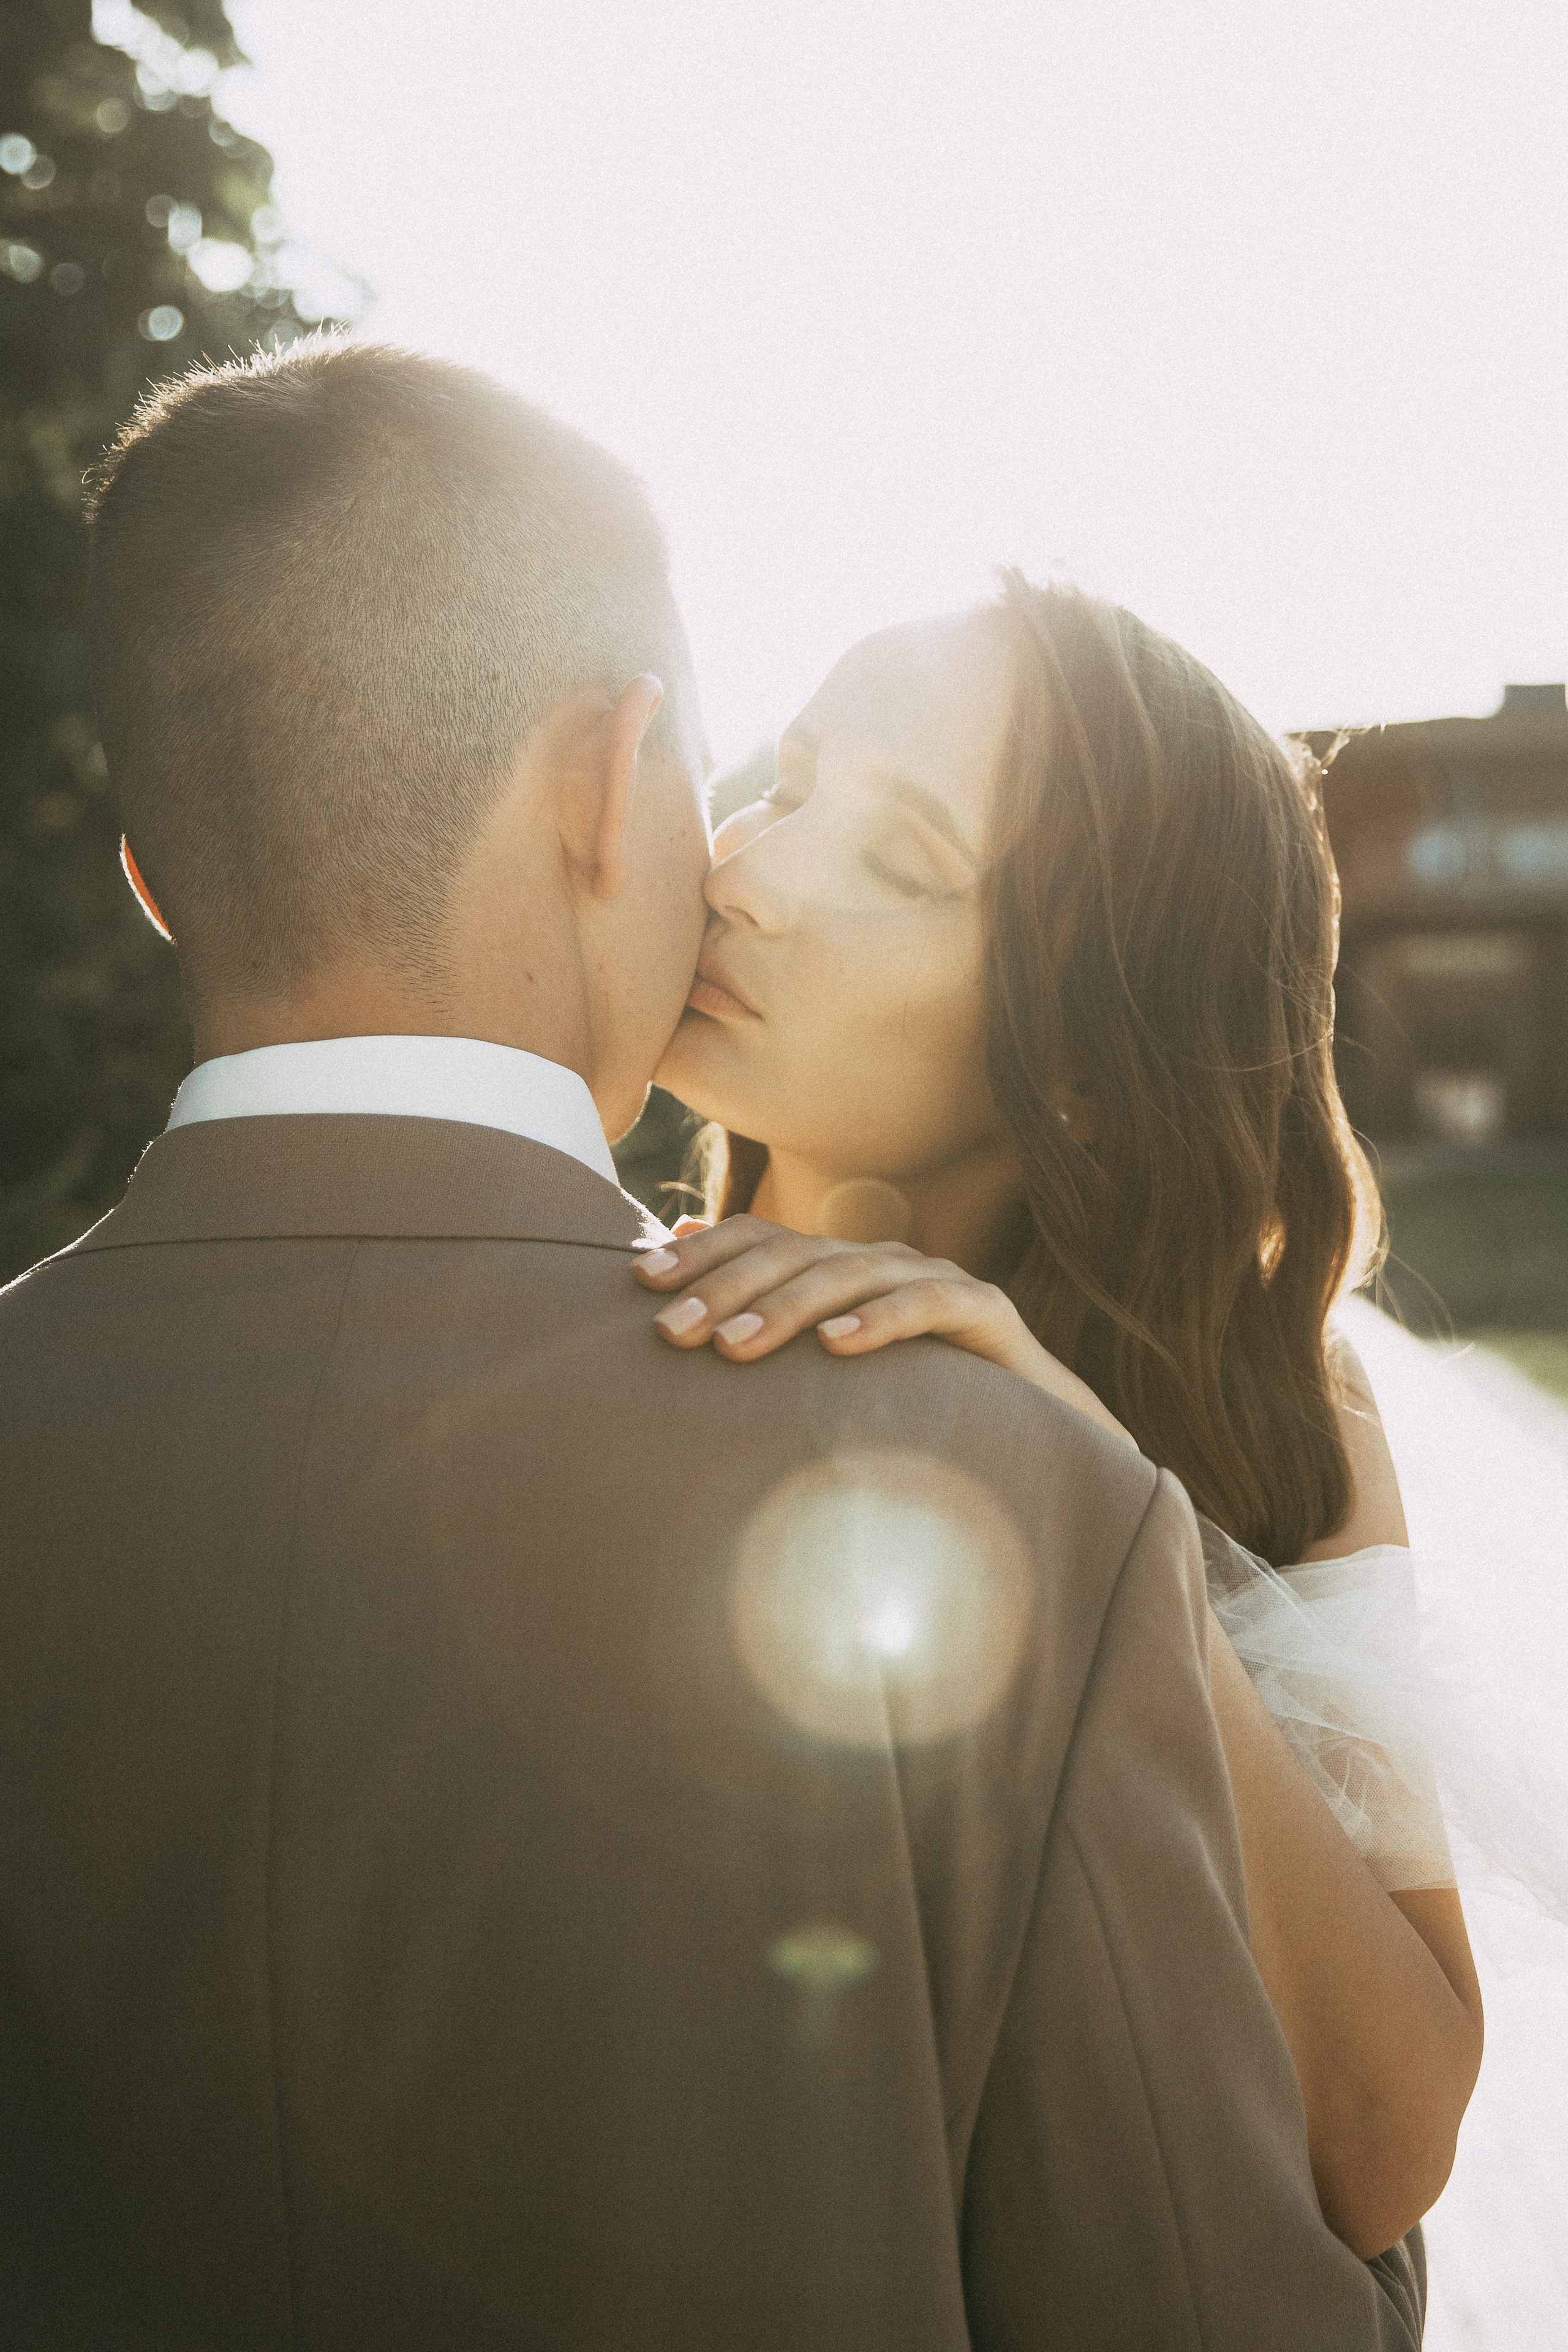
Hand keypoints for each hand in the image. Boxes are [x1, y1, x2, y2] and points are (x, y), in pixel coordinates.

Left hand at [634, 1214, 1135, 1447]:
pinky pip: (929, 1305)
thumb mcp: (826, 1381)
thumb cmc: (914, 1409)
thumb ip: (767, 1346)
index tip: (638, 1282)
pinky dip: (882, 1321)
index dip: (701, 1252)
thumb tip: (675, 1320)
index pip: (762, 1237)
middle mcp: (883, 1260)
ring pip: (850, 1274)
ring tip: (734, 1348)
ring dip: (788, 1309)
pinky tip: (838, 1348)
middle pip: (794, 1252)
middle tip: (671, 1329)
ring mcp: (936, 1280)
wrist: (1037, 1436)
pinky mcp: (986, 1313)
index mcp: (840, 1266)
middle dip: (726, 1287)